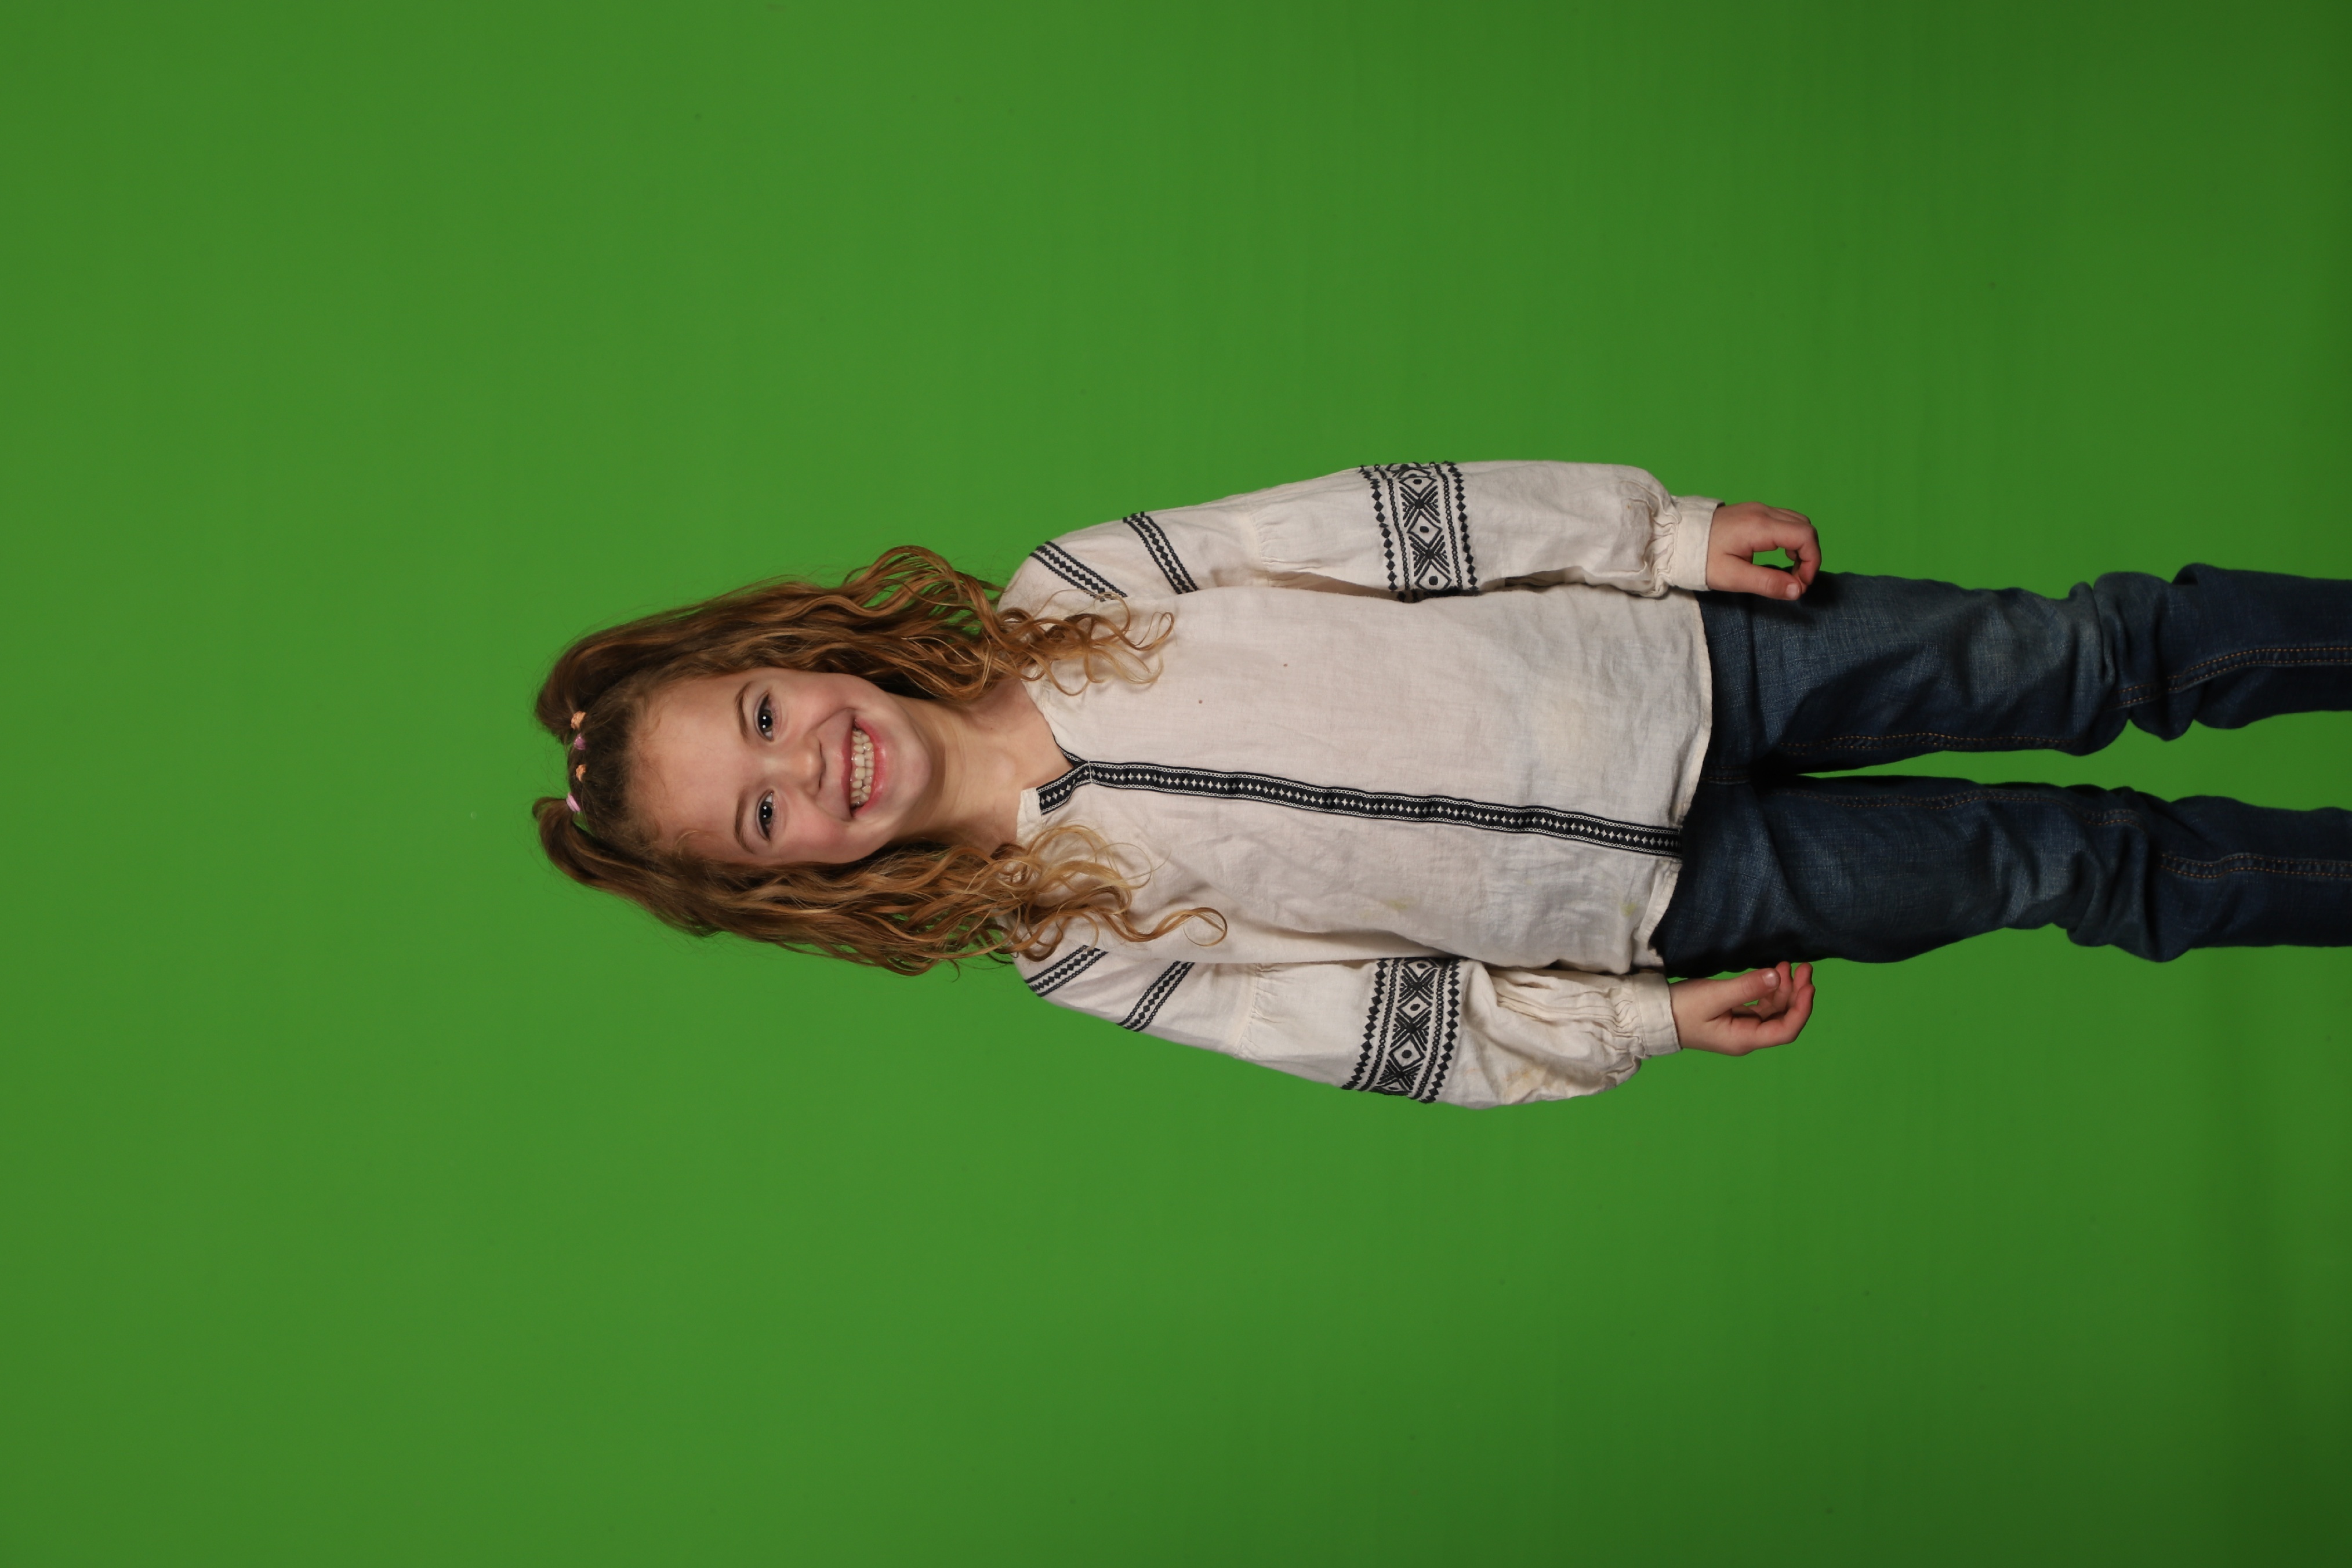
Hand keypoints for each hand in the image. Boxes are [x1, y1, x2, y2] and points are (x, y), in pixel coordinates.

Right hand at [1669, 962, 1815, 1054]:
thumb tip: (1776, 977)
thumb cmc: (1681, 1009)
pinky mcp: (1733, 1017)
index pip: (1786, 1030)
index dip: (1802, 1009)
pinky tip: (1770, 974)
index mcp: (1745, 1038)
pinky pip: (1760, 1005)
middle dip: (1796, 993)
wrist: (1654, 1016)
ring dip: (1783, 989)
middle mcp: (1747, 1036)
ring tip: (1785, 964)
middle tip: (1804, 967)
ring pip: (1773, 1010)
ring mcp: (1741, 1027)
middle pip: (1783, 1018)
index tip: (1809, 985)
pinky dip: (1768, 990)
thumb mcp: (1714, 996)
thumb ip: (1747, 987)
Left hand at [1706, 503, 1819, 598]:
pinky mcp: (1752, 512)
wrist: (1673, 538)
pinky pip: (1783, 521)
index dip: (1812, 561)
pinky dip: (1790, 539)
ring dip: (1800, 546)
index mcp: (1760, 526)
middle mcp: (1763, 512)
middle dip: (1809, 555)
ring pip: (1797, 523)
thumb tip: (1797, 590)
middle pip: (1805, 527)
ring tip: (1788, 570)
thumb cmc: (1699, 558)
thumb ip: (1767, 583)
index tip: (1800, 583)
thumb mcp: (1732, 577)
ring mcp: (1758, 509)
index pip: (1805, 536)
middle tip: (1796, 580)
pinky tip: (1779, 556)